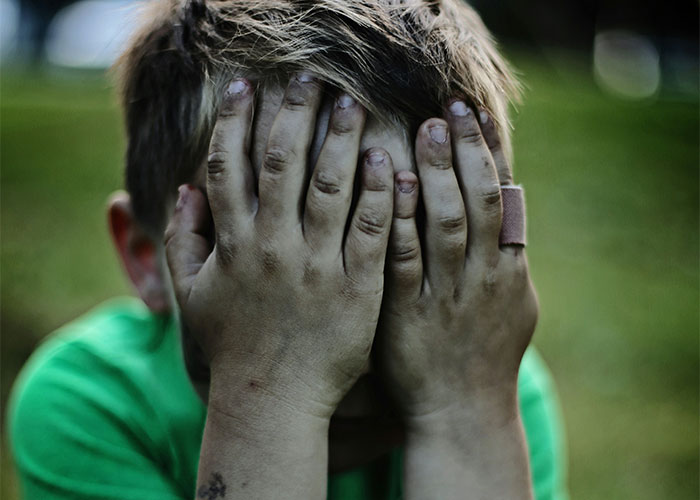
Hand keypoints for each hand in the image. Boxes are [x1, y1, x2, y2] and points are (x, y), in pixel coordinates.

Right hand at [164, 75, 394, 419]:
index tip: (247, 88)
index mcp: (233, 246)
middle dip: (293, 115)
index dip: (235, 123)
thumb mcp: (193, 295)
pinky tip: (387, 162)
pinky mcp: (357, 288)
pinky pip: (371, 231)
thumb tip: (183, 189)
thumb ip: (181, 241)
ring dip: (340, 140)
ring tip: (351, 105)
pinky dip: (379, 194)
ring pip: (331, 188)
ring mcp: (317, 267)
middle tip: (309, 78)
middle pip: (282, 165)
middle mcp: (273, 248)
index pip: (228, 168)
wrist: (274, 401)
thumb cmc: (233, 347)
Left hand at [377, 101, 537, 418]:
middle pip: (480, 200)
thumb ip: (508, 256)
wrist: (460, 413)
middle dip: (465, 151)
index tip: (474, 113)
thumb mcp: (513, 306)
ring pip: (448, 221)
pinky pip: (406, 257)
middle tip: (447, 108)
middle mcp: (484, 276)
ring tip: (424, 128)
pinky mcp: (409, 311)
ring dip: (439, 172)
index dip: (489, 153)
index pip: (504, 198)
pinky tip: (394, 182)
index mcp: (509, 270)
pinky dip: (402, 217)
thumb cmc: (483, 356)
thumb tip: (509, 207)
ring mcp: (448, 293)